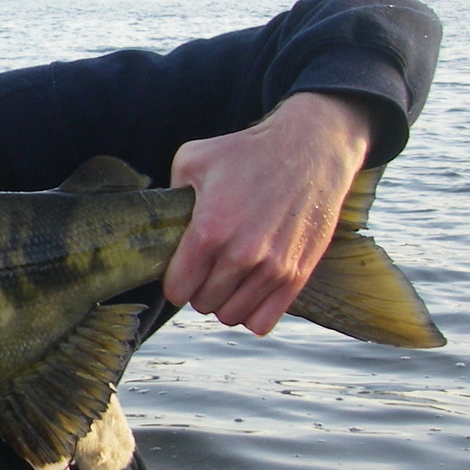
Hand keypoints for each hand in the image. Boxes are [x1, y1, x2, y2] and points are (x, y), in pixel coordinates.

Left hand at [163, 92, 374, 335]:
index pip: (177, 290)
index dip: (175, 281)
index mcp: (209, 230)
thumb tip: (159, 223)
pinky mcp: (298, 274)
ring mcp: (272, 268)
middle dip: (199, 289)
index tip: (181, 269)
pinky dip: (252, 313)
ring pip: (232, 315)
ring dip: (225, 301)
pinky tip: (250, 290)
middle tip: (208, 268)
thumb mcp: (192, 160)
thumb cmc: (248, 152)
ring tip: (229, 278)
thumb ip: (170, 196)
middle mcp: (241, 255)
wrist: (310, 148)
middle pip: (203, 304)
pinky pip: (263, 321)